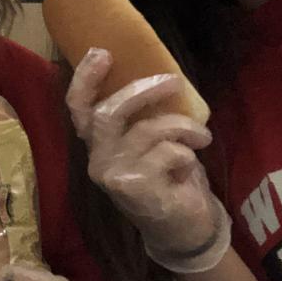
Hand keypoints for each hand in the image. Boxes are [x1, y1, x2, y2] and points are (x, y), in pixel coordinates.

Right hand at [67, 48, 227, 266]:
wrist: (183, 228)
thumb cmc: (168, 178)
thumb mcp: (152, 143)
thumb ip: (144, 118)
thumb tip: (160, 76)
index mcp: (98, 144)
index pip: (79, 109)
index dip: (85, 80)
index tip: (101, 52)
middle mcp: (98, 159)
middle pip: (108, 114)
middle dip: (141, 91)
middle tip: (173, 81)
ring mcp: (113, 175)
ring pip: (146, 131)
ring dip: (181, 126)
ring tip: (202, 135)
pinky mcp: (135, 189)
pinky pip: (166, 153)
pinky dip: (185, 152)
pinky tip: (189, 165)